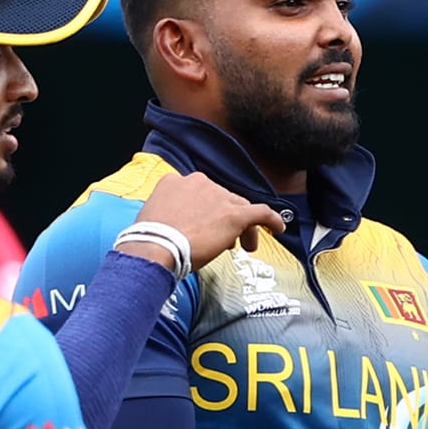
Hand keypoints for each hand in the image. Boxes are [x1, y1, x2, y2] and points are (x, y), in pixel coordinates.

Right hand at [127, 172, 287, 270]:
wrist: (155, 246)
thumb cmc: (148, 239)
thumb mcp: (152, 217)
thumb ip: (168, 215)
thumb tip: (177, 228)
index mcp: (176, 182)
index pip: (200, 194)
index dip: (206, 211)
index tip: (205, 227)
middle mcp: (199, 182)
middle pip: (222, 199)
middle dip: (225, 219)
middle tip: (225, 242)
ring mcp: (218, 196)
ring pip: (240, 207)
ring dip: (243, 226)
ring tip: (245, 246)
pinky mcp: (234, 214)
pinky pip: (261, 212)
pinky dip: (272, 220)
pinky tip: (279, 228)